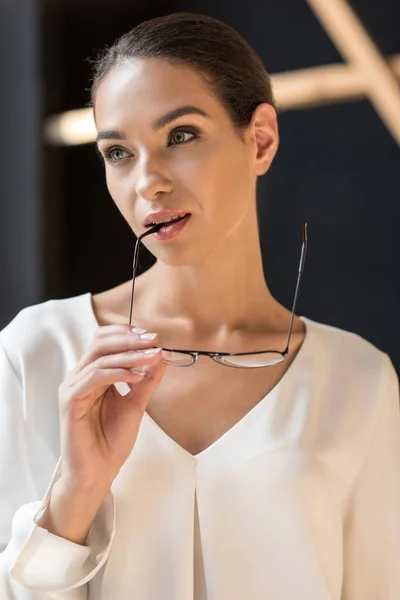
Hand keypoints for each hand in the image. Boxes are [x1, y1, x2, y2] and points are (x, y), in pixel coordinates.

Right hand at [57, 325, 167, 491]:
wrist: (98, 472)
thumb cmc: (112, 440)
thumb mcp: (136, 403)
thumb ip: (147, 380)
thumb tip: (163, 355)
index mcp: (92, 374)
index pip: (104, 340)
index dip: (127, 333)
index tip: (153, 336)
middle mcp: (79, 377)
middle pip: (100, 343)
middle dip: (130, 339)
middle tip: (154, 340)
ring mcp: (72, 388)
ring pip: (99, 358)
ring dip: (130, 355)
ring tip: (153, 357)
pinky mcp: (70, 402)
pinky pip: (94, 377)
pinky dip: (118, 372)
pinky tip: (138, 376)